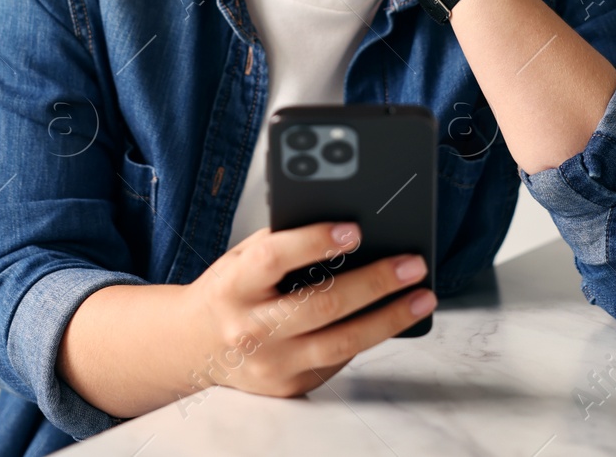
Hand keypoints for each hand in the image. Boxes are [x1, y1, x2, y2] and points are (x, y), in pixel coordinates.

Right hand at [181, 221, 435, 398]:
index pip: (273, 260)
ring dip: (390, 318)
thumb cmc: (228, 293)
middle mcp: (251, 329)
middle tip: (411, 264)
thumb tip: (344, 229)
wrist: (194, 348)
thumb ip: (282, 243)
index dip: (314, 242)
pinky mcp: (289, 386)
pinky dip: (368, 336)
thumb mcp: (241, 259)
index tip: (353, 230)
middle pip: (321, 305)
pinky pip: (339, 360)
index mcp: (234, 286)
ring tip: (422, 297)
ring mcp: (271, 364)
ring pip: (342, 342)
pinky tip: (390, 317)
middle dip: (375, 282)